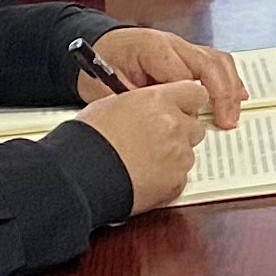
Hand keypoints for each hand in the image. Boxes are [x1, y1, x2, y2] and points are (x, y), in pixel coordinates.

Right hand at [75, 79, 213, 210]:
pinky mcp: (176, 181)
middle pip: (195, 127)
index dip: (187, 103)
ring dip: (173, 157)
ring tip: (144, 162)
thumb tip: (146, 105)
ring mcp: (178, 155)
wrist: (80, 174)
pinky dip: (167, 179)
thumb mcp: (111, 104)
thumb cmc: (87, 139)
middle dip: (181, 133)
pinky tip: (144, 178)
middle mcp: (174, 125)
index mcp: (158, 101)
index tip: (181, 109)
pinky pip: (180, 178)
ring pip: (188, 153)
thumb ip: (140, 103)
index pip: (195, 93)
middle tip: (156, 140)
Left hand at [80, 25, 243, 125]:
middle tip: (226, 121)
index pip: (182, 75)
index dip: (188, 102)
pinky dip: (228, 79)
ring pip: (218, 60)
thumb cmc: (102, 66)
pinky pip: (216, 62)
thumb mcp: (108, 87)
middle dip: (221, 94)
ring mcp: (182, 46)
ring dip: (230, 87)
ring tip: (234, 113)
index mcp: (151, 47)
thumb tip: (165, 120)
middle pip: (208, 64)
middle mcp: (172, 43)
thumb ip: (135, 102)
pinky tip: (237, 96)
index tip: (188, 123)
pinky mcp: (188, 53)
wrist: (99, 46)